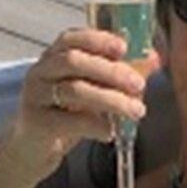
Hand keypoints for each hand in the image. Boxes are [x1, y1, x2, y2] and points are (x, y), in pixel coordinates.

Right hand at [0, 27, 161, 178]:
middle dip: (111, 71)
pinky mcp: (35, 123)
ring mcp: (35, 97)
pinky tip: (110, 132)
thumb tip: (153, 58)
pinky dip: (95, 125)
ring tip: (135, 111)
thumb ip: (120, 72)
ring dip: (111, 100)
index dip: (98, 39)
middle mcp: (40, 72)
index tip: (124, 47)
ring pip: (74, 90)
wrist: (33, 150)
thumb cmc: (64, 114)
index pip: (72, 38)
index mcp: (53, 56)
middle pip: (74, 61)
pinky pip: (68, 121)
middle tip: (139, 85)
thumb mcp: (92, 90)